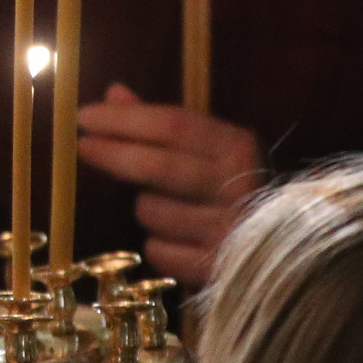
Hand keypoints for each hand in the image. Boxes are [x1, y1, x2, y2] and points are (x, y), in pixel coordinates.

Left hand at [74, 84, 264, 286]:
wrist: (280, 252)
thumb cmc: (229, 192)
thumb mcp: (205, 152)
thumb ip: (161, 125)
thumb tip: (114, 93)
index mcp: (237, 147)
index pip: (173, 124)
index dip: (124, 120)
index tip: (84, 117)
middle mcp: (239, 185)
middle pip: (160, 165)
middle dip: (114, 154)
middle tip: (82, 146)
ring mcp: (230, 230)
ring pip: (153, 212)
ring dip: (144, 208)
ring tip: (166, 209)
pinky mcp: (217, 269)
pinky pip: (159, 251)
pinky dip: (157, 246)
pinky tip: (177, 243)